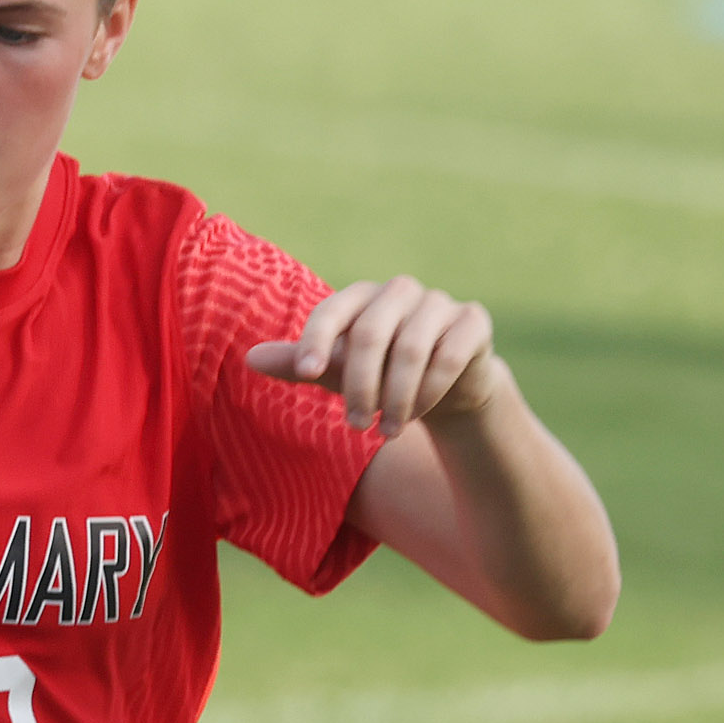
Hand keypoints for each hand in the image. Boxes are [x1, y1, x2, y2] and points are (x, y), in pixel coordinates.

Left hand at [248, 275, 500, 440]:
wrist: (442, 385)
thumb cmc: (377, 373)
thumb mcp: (335, 371)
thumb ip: (298, 363)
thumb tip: (250, 357)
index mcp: (360, 297)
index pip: (332, 311)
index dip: (316, 340)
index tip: (306, 373)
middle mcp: (400, 291)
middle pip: (371, 334)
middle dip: (360, 386)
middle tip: (354, 426)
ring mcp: (439, 302)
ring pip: (411, 349)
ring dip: (395, 398)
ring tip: (386, 432)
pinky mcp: (473, 321)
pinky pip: (449, 356)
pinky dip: (429, 392)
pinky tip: (417, 414)